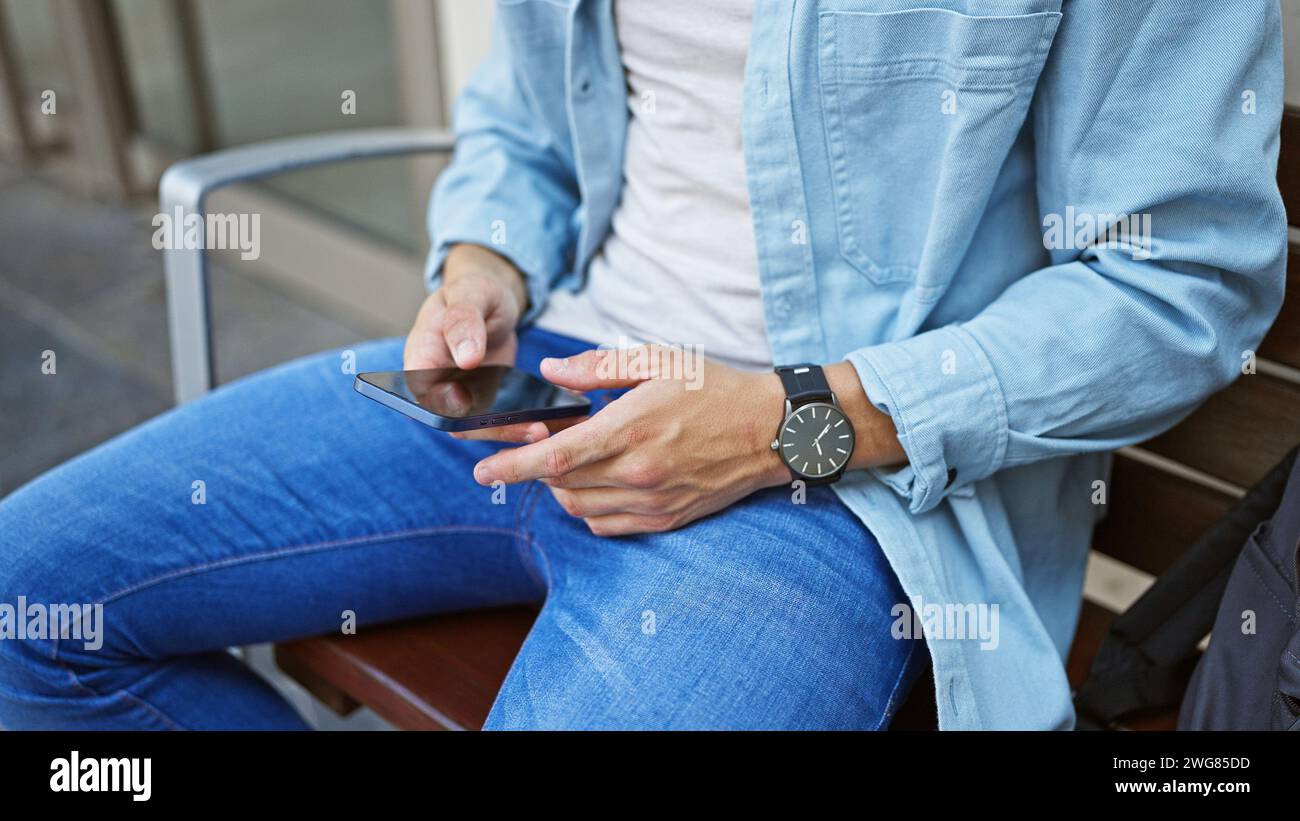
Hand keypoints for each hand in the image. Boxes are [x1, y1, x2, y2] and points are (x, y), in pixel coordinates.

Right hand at [404, 244, 534, 440]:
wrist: (490, 302)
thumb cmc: (472, 292)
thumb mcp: (469, 295)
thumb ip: (463, 322)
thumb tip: (466, 358)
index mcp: (419, 363)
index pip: (425, 398)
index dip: (447, 409)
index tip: (473, 404)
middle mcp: (437, 388)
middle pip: (457, 422)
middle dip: (493, 429)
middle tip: (532, 429)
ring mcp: (462, 400)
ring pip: (482, 428)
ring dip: (512, 431)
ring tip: (545, 430)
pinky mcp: (487, 404)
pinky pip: (502, 421)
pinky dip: (524, 422)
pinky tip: (552, 421)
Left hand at [470, 345, 790, 534]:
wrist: (772, 431)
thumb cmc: (715, 389)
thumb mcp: (659, 360)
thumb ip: (599, 367)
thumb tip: (552, 372)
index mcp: (633, 428)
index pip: (557, 457)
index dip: (512, 465)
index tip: (481, 468)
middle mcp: (639, 472)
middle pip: (561, 484)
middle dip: (534, 468)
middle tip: (537, 444)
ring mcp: (652, 501)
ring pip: (578, 508)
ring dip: (560, 488)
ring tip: (569, 461)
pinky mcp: (665, 519)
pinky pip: (606, 525)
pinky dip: (588, 508)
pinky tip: (597, 483)